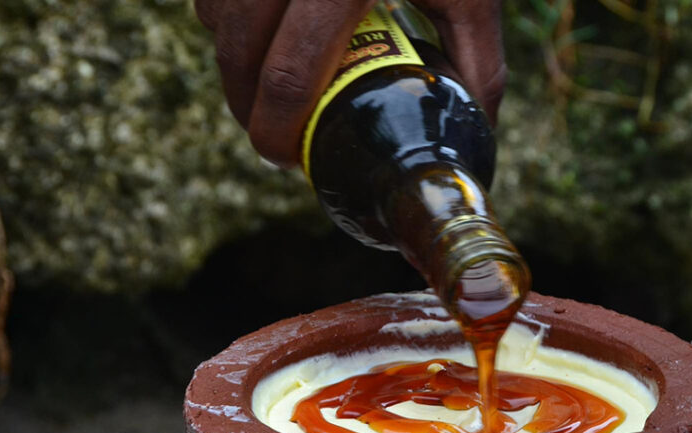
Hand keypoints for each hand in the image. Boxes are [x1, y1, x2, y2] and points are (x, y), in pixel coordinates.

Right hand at [194, 0, 506, 167]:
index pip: (288, 75)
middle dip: (247, 108)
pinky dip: (227, 19)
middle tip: (273, 138)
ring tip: (268, 87)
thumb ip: (475, 59)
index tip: (287, 157)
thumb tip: (474, 132)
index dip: (278, 131)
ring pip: (216, 16)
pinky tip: (261, 33)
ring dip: (234, 62)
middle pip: (239, 54)